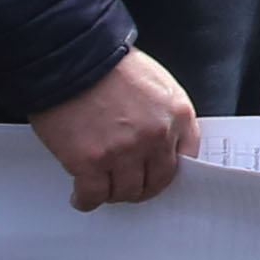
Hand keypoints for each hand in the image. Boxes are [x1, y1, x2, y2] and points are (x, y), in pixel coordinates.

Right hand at [33, 46, 198, 211]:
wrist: (73, 59)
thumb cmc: (110, 67)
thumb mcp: (157, 85)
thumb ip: (164, 115)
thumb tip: (163, 143)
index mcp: (177, 114)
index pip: (186, 158)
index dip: (167, 170)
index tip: (156, 175)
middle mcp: (155, 135)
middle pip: (156, 181)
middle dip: (141, 187)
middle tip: (127, 186)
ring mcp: (123, 151)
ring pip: (125, 192)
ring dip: (113, 194)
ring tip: (102, 187)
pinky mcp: (90, 161)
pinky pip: (93, 195)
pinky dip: (86, 200)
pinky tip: (82, 195)